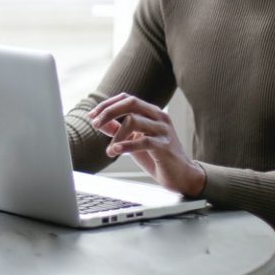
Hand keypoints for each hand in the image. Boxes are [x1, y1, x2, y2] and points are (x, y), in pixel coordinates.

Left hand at [88, 93, 205, 196]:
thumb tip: (98, 121)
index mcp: (151, 112)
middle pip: (130, 103)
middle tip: (95, 124)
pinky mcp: (165, 146)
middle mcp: (159, 116)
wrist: (182, 176)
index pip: (126, 98)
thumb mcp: (134, 139)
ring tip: (109, 150)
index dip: (107, 105)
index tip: (92, 116)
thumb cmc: (157, 156)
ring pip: (133, 120)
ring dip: (116, 136)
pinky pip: (143, 141)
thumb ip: (118, 129)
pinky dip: (125, 145)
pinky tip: (114, 151)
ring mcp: (163, 130)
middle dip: (109, 112)